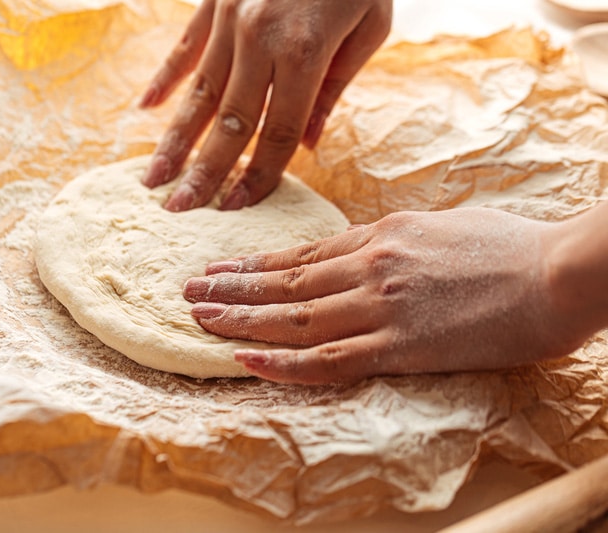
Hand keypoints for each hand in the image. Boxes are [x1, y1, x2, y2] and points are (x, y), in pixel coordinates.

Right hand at [140, 0, 391, 210]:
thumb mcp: (368, 27)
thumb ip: (334, 89)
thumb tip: (308, 145)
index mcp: (305, 53)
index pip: (277, 134)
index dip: (257, 176)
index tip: (235, 208)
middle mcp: (259, 40)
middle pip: (229, 124)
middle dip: (203, 172)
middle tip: (177, 211)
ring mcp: (230, 20)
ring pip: (198, 93)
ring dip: (174, 139)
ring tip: (153, 178)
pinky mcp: (213, 1)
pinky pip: (184, 48)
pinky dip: (164, 80)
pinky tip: (145, 110)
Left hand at [182, 208, 597, 384]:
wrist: (559, 272)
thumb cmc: (508, 247)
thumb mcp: (436, 227)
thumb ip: (388, 242)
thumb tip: (357, 250)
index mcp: (379, 235)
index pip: (301, 255)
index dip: (254, 264)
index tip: (219, 268)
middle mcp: (369, 266)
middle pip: (284, 283)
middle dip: (231, 288)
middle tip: (187, 290)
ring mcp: (381, 305)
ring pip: (293, 317)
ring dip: (241, 319)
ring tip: (198, 318)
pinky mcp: (401, 345)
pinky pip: (329, 357)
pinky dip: (283, 360)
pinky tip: (246, 358)